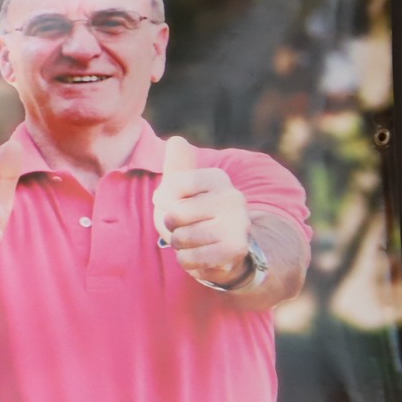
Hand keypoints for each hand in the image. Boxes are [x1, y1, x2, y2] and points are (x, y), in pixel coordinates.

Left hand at [153, 136, 252, 285]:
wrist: (227, 251)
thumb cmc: (197, 215)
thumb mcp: (184, 188)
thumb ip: (178, 166)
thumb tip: (177, 140)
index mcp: (218, 178)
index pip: (173, 185)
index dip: (163, 199)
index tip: (173, 202)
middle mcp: (233, 197)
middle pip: (175, 213)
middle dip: (170, 225)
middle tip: (186, 226)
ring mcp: (237, 224)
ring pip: (181, 238)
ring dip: (179, 244)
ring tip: (195, 240)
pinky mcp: (235, 249)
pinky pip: (189, 258)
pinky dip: (187, 260)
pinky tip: (201, 255)